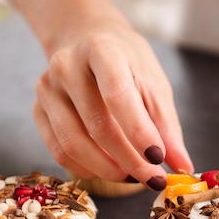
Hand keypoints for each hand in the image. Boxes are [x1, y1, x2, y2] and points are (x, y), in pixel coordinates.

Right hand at [3, 0, 192, 188]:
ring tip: (134, 176)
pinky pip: (60, 152)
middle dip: (130, 160)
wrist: (85, 39)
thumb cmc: (126, 63)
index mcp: (102, 49)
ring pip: (74, 145)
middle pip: (98, 127)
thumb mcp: (154, 83)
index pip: (118, 95)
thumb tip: (182, 166)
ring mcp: (47, 89)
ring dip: (109, 170)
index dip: (139, 132)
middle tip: (153, 178)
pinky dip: (88, 169)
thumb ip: (166, 125)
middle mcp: (67, 66)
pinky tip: (110, 170)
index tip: (159, 159)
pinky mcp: (37, 110)